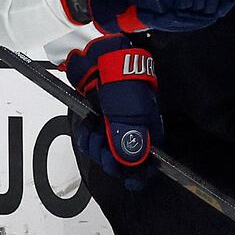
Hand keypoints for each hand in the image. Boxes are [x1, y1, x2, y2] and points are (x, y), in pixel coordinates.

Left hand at [65, 36, 160, 188]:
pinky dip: (87, 135)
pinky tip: (89, 123)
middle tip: (103, 141)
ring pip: (103, 154)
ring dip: (94, 145)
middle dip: (108, 156)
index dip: (135, 175)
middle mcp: (132, 135)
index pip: (146, 167)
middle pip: (120, 164)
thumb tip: (128, 165)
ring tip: (95, 127)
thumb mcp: (130, 116)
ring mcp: (115, 129)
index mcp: (148, 135)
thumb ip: (129, 144)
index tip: (126, 175)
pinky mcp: (99, 123)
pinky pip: (91, 141)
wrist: (104, 60)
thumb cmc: (124, 83)